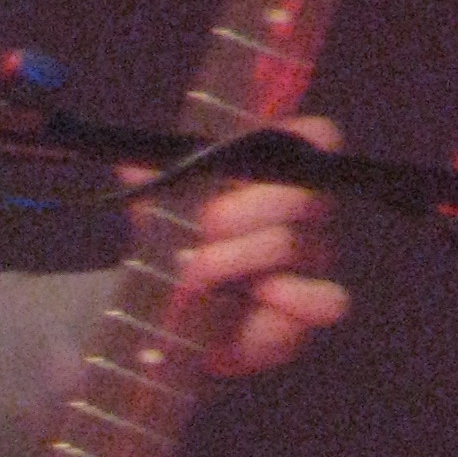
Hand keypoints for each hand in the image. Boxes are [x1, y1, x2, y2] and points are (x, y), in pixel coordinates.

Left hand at [167, 116, 351, 376]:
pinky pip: (326, 300)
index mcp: (277, 178)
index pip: (316, 138)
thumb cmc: (180, 251)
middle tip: (203, 226)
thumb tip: (131, 169)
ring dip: (236, 257)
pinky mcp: (307, 310)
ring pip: (291, 244)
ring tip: (197, 272)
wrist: (174, 317)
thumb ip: (156, 186)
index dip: (293, 140)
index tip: (240, 162)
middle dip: (243, 209)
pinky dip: (291, 298)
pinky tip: (255, 295)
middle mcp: (304, 216)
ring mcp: (311, 262)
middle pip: (302, 192)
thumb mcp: (161, 212)